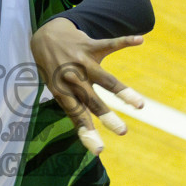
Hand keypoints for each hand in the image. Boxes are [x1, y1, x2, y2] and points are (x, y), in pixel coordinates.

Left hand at [30, 17, 145, 154]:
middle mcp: (72, 78)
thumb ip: (74, 108)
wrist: (45, 37)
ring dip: (122, 92)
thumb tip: (89, 137)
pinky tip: (139, 40)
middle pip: (92, 100)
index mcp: (63, 92)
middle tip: (122, 131)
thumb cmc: (53, 71)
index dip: (87, 132)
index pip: (76, 115)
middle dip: (107, 116)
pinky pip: (109, 44)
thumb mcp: (57, 90)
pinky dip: (125, 41)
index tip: (99, 149)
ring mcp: (82, 62)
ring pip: (105, 78)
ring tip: (139, 105)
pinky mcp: (90, 46)